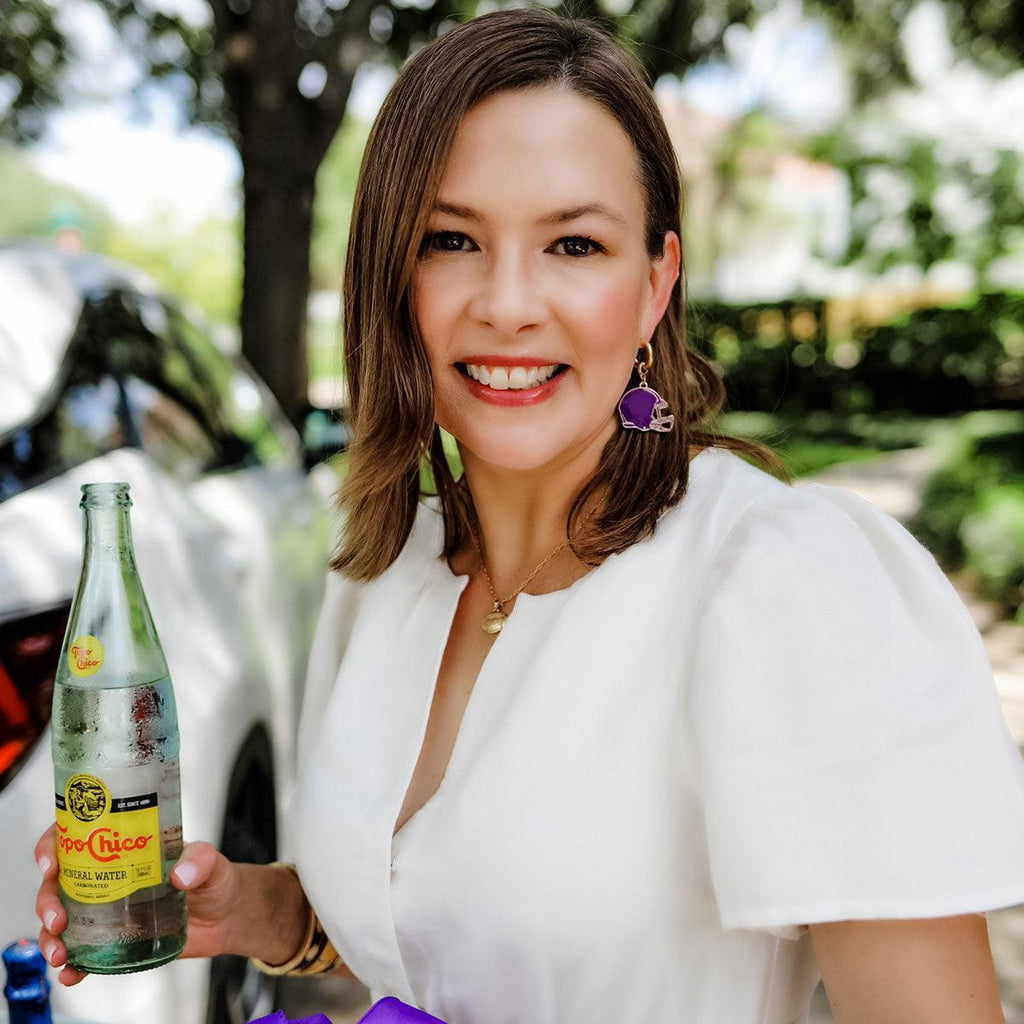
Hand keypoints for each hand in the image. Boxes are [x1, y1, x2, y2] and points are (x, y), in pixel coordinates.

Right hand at [35, 827, 248, 986]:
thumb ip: (200, 860)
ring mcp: (109, 911)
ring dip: (51, 937)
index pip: (77, 837)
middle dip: (47, 901)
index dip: (53, 846)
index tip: (51, 864)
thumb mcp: (211, 861)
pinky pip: (84, 953)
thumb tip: (181, 874)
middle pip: (60, 883)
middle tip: (57, 919)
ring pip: (63, 920)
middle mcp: (109, 877)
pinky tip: (70, 974)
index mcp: (124, 847)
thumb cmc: (215, 878)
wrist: (227, 916)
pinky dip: (72, 966)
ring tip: (60, 954)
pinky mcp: (116, 941)